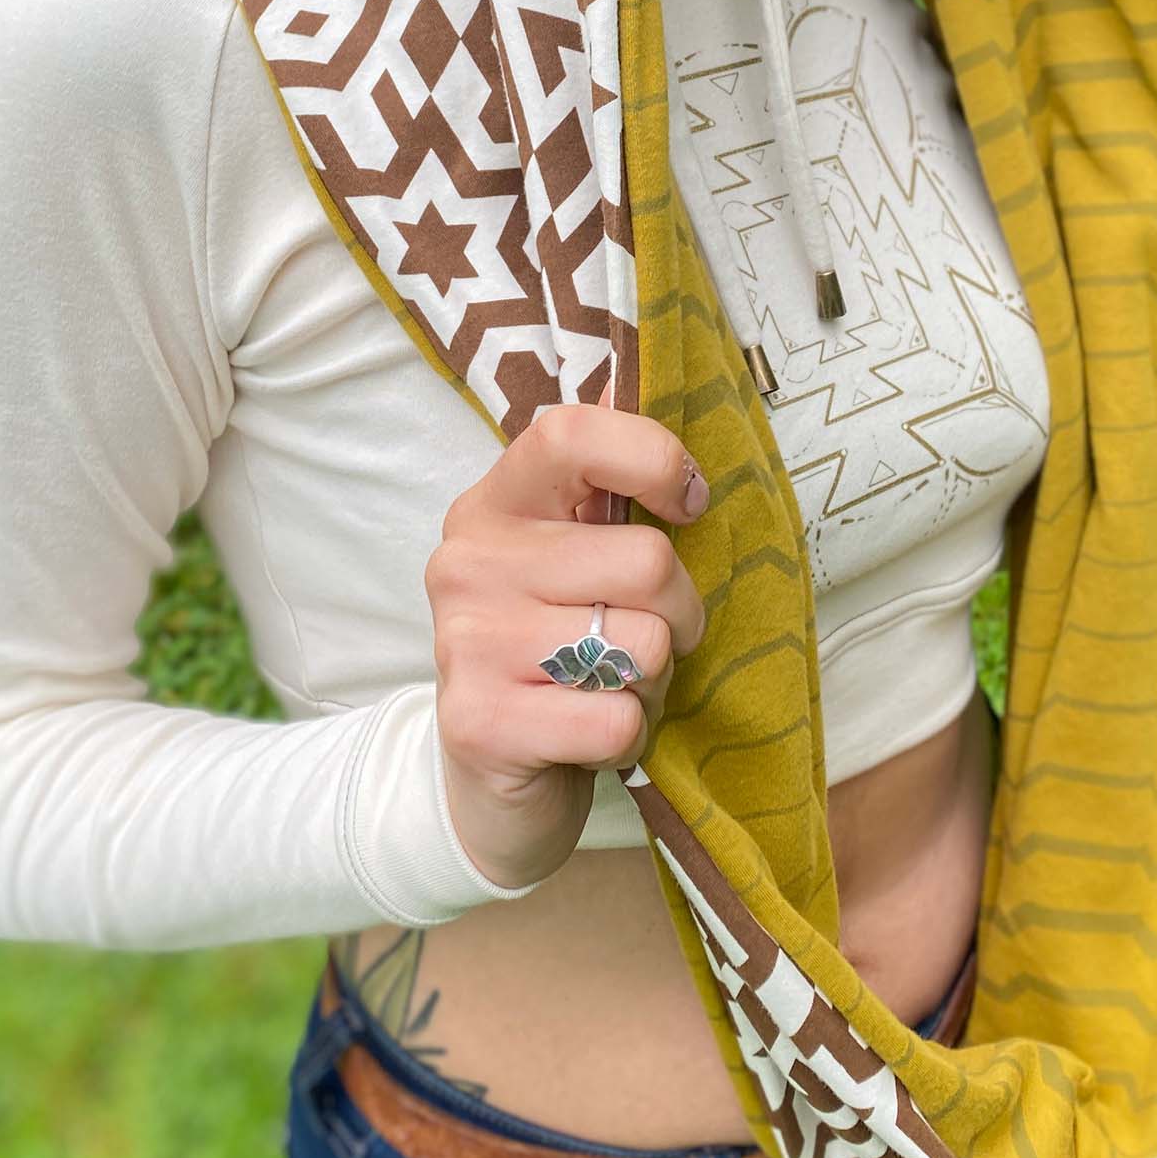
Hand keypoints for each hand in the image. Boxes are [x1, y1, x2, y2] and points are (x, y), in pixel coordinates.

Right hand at [427, 399, 709, 892]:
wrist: (492, 781)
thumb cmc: (556, 652)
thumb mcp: (573, 557)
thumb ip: (601, 478)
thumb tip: (628, 376)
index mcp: (494, 505)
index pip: (570, 436)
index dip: (651, 459)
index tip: (689, 503)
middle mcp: (467, 562)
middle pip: (646, 561)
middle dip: (678, 614)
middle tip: (645, 641)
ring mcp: (467, 641)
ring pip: (643, 644)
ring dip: (652, 680)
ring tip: (610, 687)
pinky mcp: (481, 723)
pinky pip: (617, 718)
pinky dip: (628, 735)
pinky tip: (589, 736)